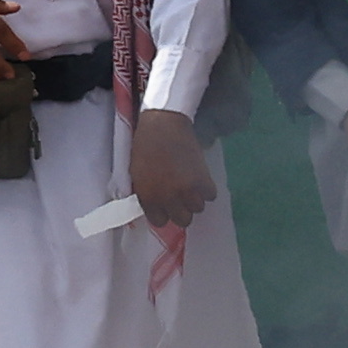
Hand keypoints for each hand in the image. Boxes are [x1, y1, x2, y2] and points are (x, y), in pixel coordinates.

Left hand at [131, 106, 218, 230]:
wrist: (163, 125)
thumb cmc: (145, 146)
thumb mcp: (137, 174)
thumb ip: (146, 194)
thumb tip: (156, 207)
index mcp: (148, 197)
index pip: (160, 222)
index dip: (164, 213)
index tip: (166, 205)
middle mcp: (168, 198)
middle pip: (183, 220)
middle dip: (182, 210)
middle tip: (181, 197)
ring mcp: (187, 191)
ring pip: (198, 208)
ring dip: (195, 198)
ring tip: (191, 185)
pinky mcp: (203, 180)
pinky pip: (210, 195)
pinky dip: (206, 188)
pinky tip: (200, 178)